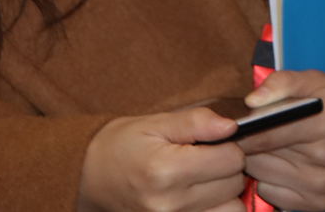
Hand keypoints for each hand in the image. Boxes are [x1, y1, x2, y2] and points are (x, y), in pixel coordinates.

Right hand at [77, 107, 248, 211]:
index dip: (230, 145)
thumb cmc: (122, 145)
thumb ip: (196, 122)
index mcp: (166, 170)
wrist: (90, 177)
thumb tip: (231, 126)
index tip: (215, 141)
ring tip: (204, 178)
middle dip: (228, 167)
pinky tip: (200, 195)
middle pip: (234, 185)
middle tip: (207, 158)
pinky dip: (214, 208)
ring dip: (225, 192)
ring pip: (231, 209)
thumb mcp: (156, 123)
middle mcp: (170, 204)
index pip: (231, 159)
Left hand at [240, 70, 324, 210]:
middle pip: (259, 157)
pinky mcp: (317, 204)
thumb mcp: (319, 80)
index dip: (243, 130)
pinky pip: (270, 193)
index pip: (266, 134)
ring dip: (259, 161)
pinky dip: (270, 179)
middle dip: (250, 144)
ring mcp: (321, 186)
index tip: (232, 125)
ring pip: (260, 176)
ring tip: (275, 146)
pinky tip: (285, 164)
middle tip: (259, 132)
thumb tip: (251, 102)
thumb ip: (284, 82)